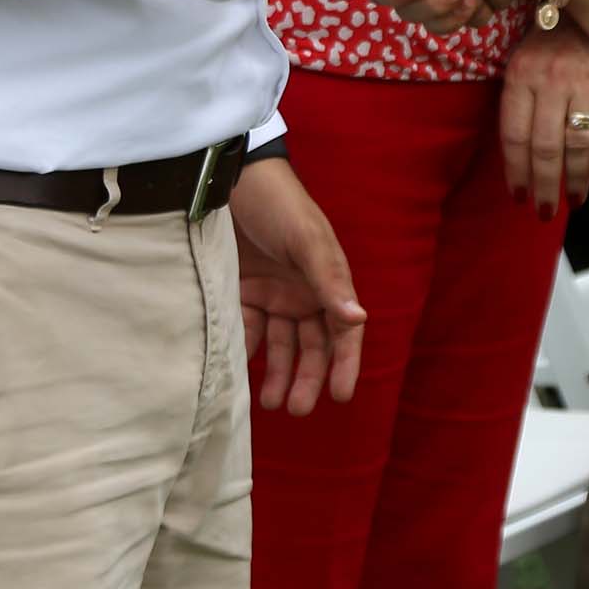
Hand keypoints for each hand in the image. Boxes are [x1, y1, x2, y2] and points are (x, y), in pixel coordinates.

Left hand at [230, 155, 366, 415]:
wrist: (230, 178)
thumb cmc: (278, 205)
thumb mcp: (306, 240)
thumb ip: (328, 281)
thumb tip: (358, 319)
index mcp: (326, 281)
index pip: (343, 331)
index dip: (345, 364)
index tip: (341, 396)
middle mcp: (302, 292)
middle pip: (311, 346)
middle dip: (308, 378)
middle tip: (297, 410)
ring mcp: (271, 293)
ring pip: (280, 345)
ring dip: (279, 373)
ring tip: (270, 403)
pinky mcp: (240, 291)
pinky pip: (246, 329)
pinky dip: (245, 349)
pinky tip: (238, 370)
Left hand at [502, 27, 588, 215]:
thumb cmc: (548, 45)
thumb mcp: (521, 63)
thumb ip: (519, 104)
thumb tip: (520, 162)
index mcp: (521, 76)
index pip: (515, 136)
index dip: (516, 172)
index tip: (519, 197)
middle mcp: (551, 80)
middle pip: (545, 147)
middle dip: (545, 186)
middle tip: (545, 211)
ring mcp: (585, 81)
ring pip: (577, 144)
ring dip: (573, 180)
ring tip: (572, 202)